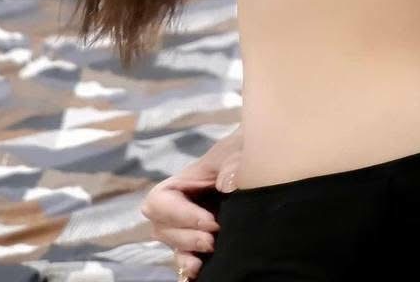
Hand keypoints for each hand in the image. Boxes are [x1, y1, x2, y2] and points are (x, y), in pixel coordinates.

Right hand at [139, 134, 241, 278]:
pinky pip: (186, 258)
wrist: (261, 164)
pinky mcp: (202, 242)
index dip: (178, 214)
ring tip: (212, 249)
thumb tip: (226, 184)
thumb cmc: (242, 152)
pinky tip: (200, 270)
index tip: (209, 219)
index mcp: (182, 183)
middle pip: (162, 228)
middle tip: (213, 238)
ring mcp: (189, 228)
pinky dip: (189, 266)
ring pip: (174, 245)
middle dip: (186, 236)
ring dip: (188, 251)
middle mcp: (180, 208)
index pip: (158, 201)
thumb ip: (232, 163)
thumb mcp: (238, 150)